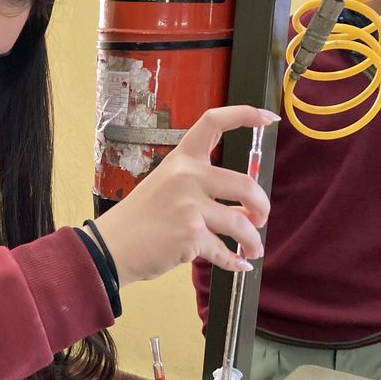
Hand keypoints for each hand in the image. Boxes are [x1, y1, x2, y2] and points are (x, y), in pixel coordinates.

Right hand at [91, 105, 277, 285]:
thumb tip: (243, 210)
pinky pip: (224, 250)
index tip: (269, 118)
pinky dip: (235, 261)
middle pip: (245, 184)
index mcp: (180, 160)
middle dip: (261, 206)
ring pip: (241, 223)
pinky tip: (240, 264)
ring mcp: (189, 206)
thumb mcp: (166, 190)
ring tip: (254, 249)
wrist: (111, 247)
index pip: (214, 123)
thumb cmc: (138, 220)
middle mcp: (186, 177)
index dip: (245, 115)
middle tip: (260, 218)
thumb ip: (202, 192)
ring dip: (253, 240)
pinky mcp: (190, 236)